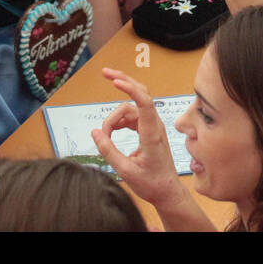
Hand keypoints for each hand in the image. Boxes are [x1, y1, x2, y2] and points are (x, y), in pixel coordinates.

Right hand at [90, 68, 187, 208]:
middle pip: (140, 93)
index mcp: (151, 134)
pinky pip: (132, 116)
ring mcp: (152, 125)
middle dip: (123, 81)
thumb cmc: (151, 184)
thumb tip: (95, 132)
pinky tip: (110, 132)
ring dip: (114, 116)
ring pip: (130, 108)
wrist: (167, 191)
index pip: (144, 102)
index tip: (114, 81)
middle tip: (105, 72)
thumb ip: (108, 151)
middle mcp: (154, 125)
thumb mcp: (125, 171)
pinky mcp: (149, 129)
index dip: (130, 88)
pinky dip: (119, 121)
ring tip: (104, 135)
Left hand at [118, 0, 196, 15]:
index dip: (127, 13)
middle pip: (146, 13)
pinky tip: (169, 4)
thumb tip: (125, 0)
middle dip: (141, 15)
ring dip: (156, 12)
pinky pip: (175, 4)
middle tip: (139, 14)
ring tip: (154, 9)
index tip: (127, 13)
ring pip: (161, 11)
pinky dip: (171, 6)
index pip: (131, 7)